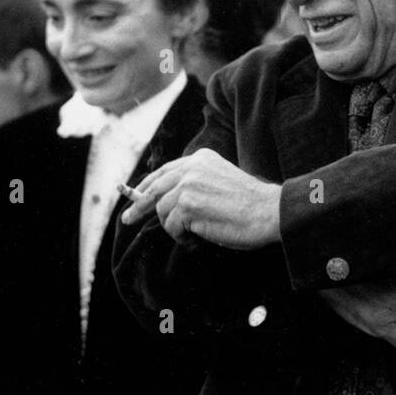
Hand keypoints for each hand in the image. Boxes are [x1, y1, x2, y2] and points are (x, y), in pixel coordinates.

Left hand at [120, 147, 280, 248]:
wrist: (268, 211)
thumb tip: (168, 199)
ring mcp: (188, 185)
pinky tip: (198, 235)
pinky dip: (181, 236)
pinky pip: (171, 226)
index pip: (165, 171)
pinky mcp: (187, 205)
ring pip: (162, 211)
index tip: (136, 195)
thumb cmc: (250, 203)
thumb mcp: (221, 180)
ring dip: (174, 226)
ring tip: (194, 231)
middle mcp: (191, 167)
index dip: (147, 185)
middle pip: (154, 188)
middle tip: (127, 218)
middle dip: (137, 205)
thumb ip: (197, 181)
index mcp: (201, 158)